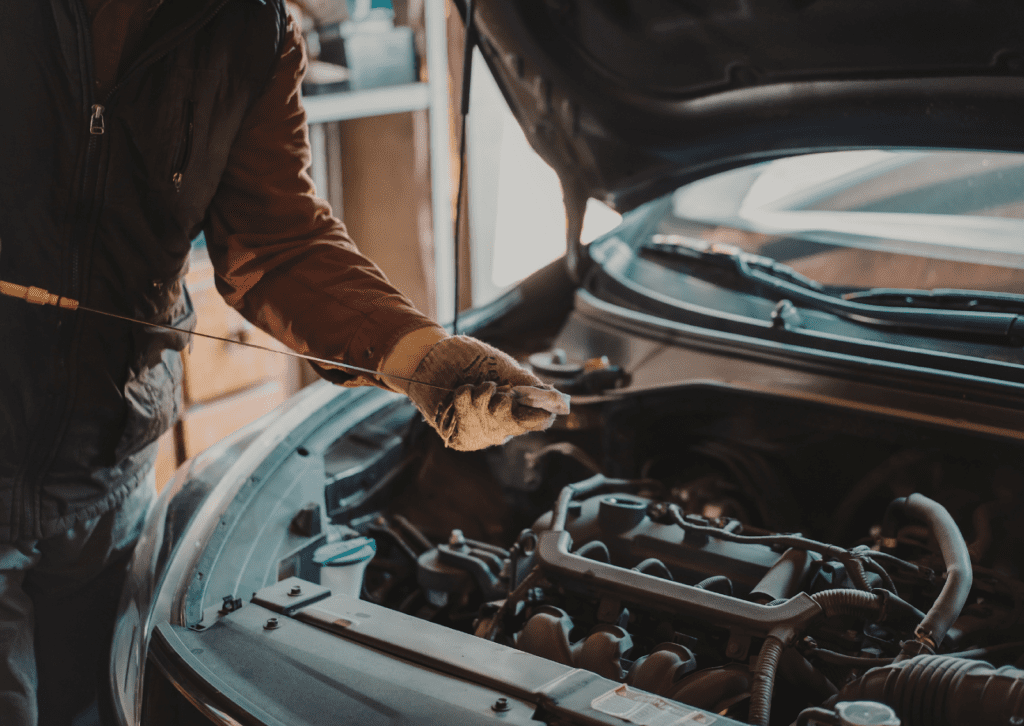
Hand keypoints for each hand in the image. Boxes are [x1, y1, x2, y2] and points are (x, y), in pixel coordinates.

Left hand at [383, 334, 569, 450]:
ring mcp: (481, 428)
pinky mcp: (460, 434)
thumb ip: (529, 384)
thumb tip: (556, 399)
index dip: (538, 413)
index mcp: (516, 406)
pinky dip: (464, 399)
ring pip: (492, 420)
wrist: (430, 354)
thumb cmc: (467, 358)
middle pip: (516, 424)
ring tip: (473, 385)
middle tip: (492, 388)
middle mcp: (501, 422)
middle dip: (504, 402)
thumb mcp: (503, 366)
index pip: (537, 420)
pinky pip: (468, 420)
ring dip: (482, 396)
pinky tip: (460, 391)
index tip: (533, 402)